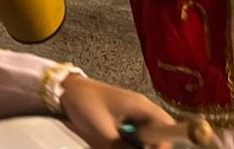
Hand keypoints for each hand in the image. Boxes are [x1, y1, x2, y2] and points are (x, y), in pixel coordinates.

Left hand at [59, 74, 175, 148]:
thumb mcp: (103, 130)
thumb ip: (120, 146)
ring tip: (115, 145)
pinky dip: (126, 143)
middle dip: (149, 146)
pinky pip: (132, 136)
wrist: (66, 91)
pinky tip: (111, 144)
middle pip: (157, 133)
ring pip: (144, 137)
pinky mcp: (123, 120)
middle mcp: (141, 110)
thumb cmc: (86, 104)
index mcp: (141, 107)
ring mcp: (132, 115)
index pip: (167, 125)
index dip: (165, 142)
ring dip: (137, 145)